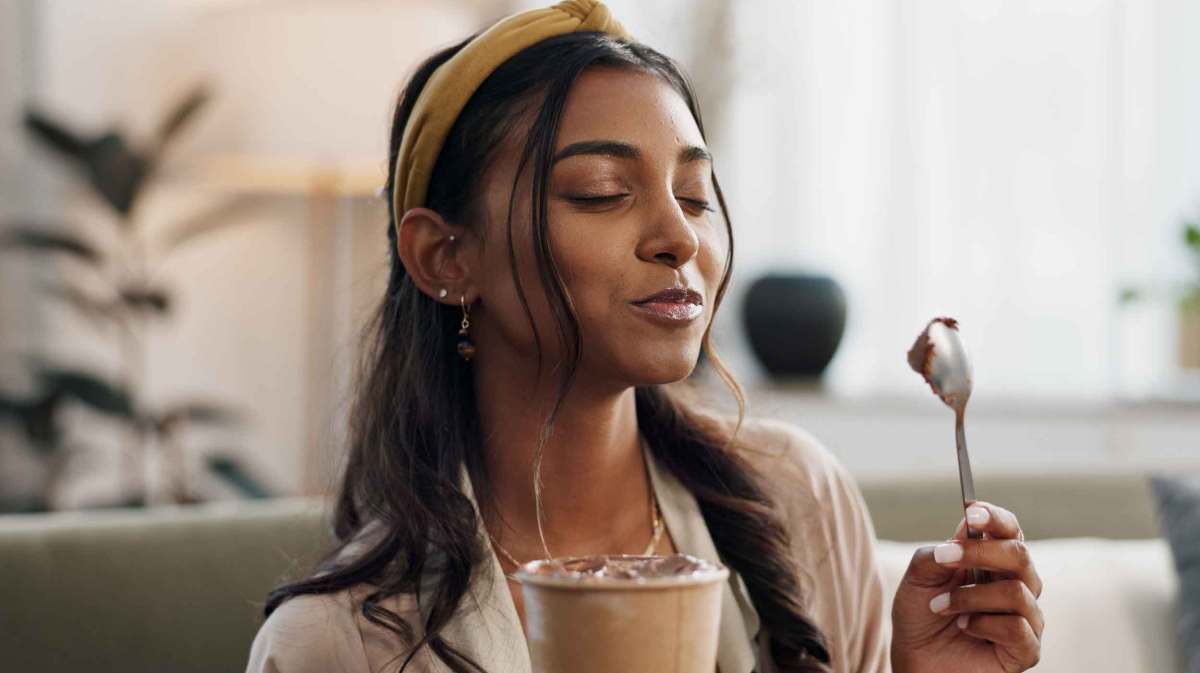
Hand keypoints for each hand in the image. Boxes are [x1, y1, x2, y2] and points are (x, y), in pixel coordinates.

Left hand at [890, 501, 1043, 672]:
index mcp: (994, 562)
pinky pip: (1017, 628)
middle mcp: (1017, 584)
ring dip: (969, 596)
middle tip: (944, 557)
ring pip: (1016, 591)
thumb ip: (938, 554)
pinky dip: (984, 624)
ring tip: (941, 606)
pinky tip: (966, 628)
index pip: (1009, 530)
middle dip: (979, 552)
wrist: (916, 662)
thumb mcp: (917, 579)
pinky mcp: (1027, 650)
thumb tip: (963, 534)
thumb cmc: (921, 617)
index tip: (971, 512)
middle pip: (1019, 554)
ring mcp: (1026, 618)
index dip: (994, 517)